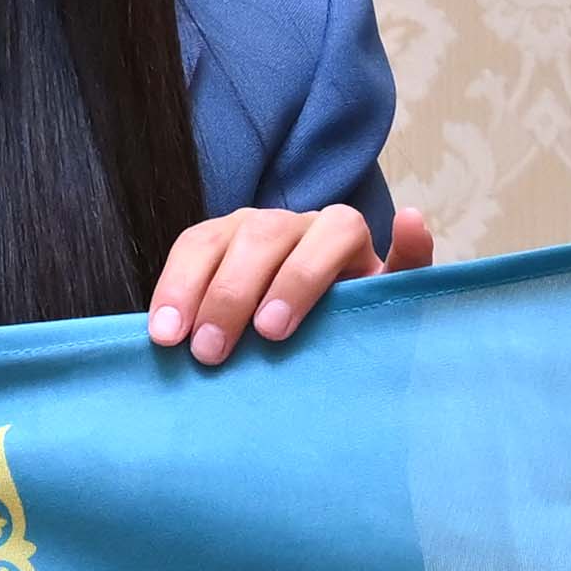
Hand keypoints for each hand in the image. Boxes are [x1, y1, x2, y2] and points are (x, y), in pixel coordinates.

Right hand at [144, 200, 430, 364]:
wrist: (321, 331)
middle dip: (235, 293)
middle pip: (264, 236)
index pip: (333, 232)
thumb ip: (408, 272)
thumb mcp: (388, 305)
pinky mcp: (211, 244)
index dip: (302, 277)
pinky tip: (157, 330)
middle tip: (214, 351)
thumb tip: (413, 220)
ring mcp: (246, 228)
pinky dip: (169, 290)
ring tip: (173, 341)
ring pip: (216, 239)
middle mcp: (294, 224)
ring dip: (190, 289)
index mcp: (344, 235)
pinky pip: (185, 252)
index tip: (273, 331)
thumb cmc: (356, 320)